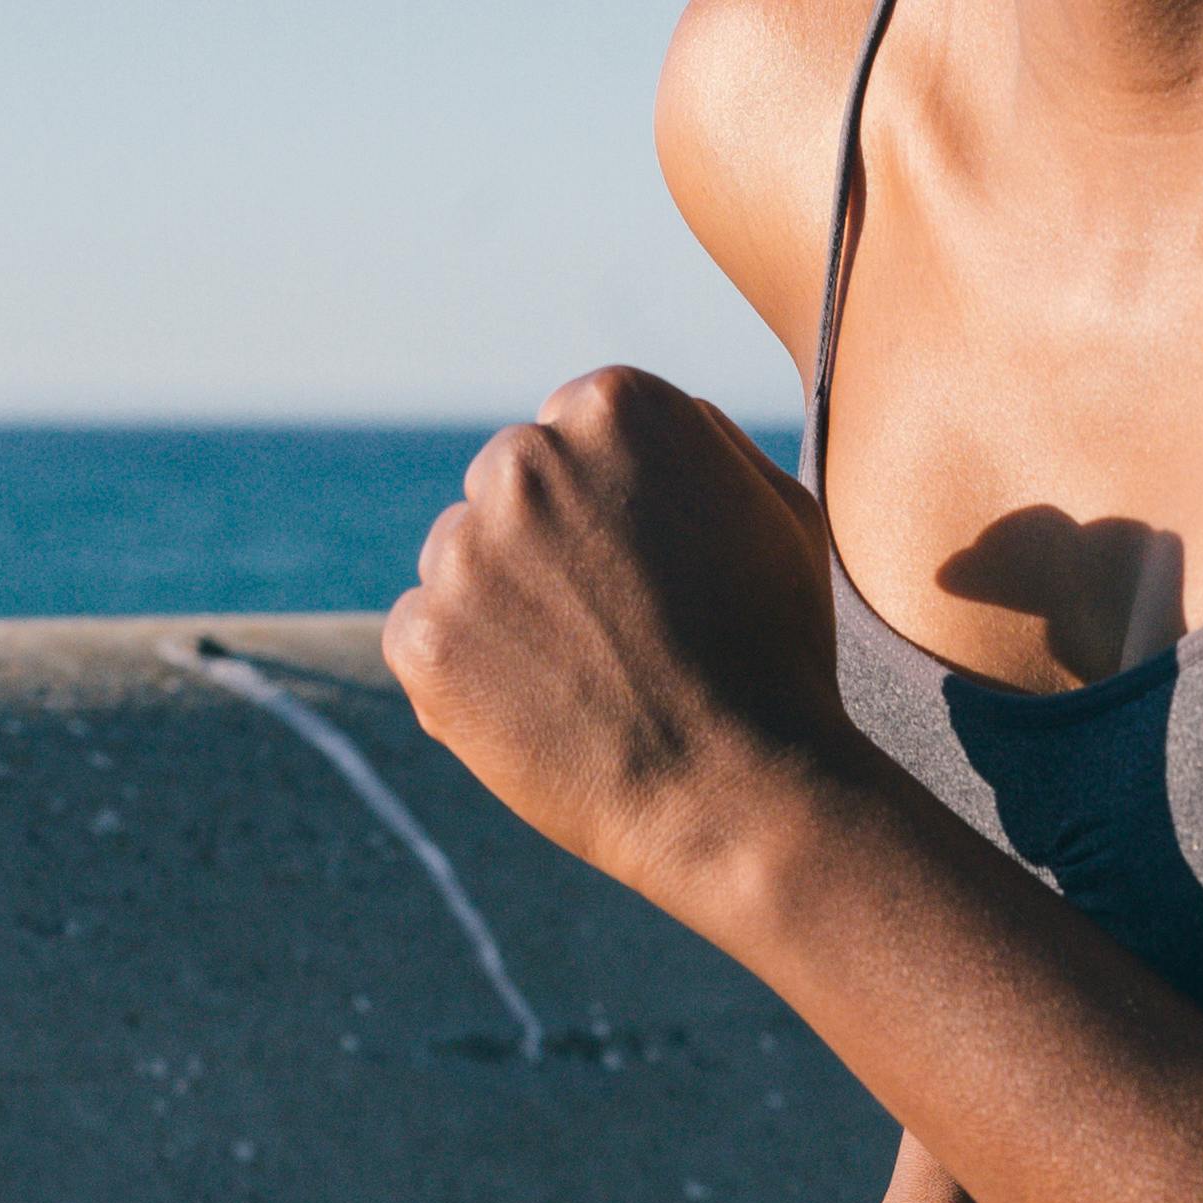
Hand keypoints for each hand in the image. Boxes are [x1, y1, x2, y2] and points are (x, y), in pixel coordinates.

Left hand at [382, 365, 868, 901]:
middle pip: (509, 488)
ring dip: (507, 609)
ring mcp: (464, 549)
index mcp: (616, 407)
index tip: (652, 572)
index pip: (575, 434)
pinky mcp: (422, 638)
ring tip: (590, 681)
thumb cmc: (777, 658)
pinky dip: (467, 673)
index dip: (617, 511)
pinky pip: (421, 635)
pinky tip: (543, 713)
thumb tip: (655, 419)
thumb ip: (705, 443)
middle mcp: (526, 458)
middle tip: (621, 634)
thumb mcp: (781, 515)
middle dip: (551, 549)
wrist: (740, 796)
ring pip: (463, 561)